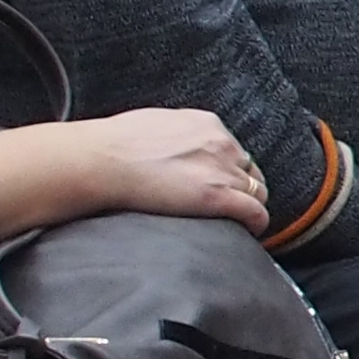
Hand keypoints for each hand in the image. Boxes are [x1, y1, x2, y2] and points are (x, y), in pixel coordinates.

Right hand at [0, 109, 266, 236]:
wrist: (101, 160)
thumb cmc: (113, 146)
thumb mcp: (156, 125)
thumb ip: (177, 136)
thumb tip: (173, 148)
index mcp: (208, 125)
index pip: (235, 152)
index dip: (231, 172)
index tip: (222, 187)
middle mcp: (223, 143)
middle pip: (250, 172)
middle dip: (243, 190)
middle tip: (232, 208)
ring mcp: (223, 169)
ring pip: (257, 193)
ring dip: (249, 208)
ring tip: (236, 225)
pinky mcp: (218, 196)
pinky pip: (256, 212)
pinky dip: (256, 224)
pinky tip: (249, 233)